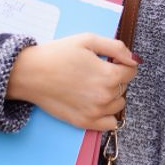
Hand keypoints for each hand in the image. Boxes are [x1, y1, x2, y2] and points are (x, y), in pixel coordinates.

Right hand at [5, 33, 138, 130]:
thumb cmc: (58, 54)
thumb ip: (117, 48)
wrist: (30, 73)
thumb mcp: (89, 40)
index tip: (108, 58)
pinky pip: (110, 124)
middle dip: (115, 76)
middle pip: (124, 86)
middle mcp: (104, 97)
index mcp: (108, 76)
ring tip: (92, 83)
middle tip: (95, 68)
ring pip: (118, 103)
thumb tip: (135, 59)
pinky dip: (108, 114)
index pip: (132, 70)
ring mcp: (95, 113)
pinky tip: (96, 102)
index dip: (121, 61)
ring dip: (112, 93)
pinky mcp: (83, 123)